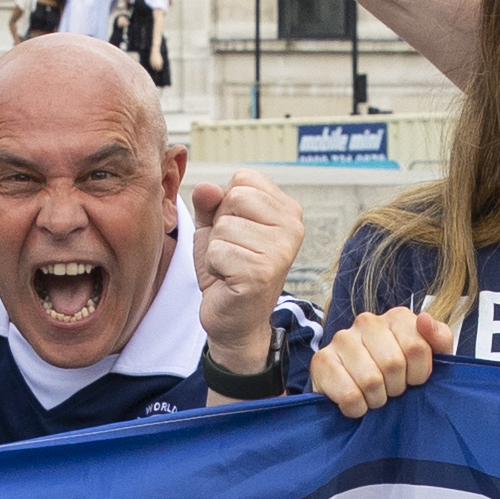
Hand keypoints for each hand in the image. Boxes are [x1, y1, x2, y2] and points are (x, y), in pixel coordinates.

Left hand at [190, 169, 304, 366]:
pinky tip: (228, 280)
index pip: (244, 178)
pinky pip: (218, 251)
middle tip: (233, 251)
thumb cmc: (228, 270)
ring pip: (224, 226)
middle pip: (235, 197)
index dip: (226, 204)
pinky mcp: (262, 273)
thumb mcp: (215, 228)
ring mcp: (281, 251)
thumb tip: (206, 188)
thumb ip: (210, 203)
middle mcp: (293, 227)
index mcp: (287, 210)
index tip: (237, 231)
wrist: (234, 320)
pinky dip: (214, 266)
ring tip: (231, 267)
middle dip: (221, 224)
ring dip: (217, 249)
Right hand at [309, 307, 441, 417]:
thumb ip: (440, 340)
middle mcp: (367, 321)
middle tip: (391, 389)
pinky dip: (357, 408)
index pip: (416, 348)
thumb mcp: (432, 359)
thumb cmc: (400, 375)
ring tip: (374, 396)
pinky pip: (348, 394)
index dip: (419, 374)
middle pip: (393, 364)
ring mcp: (342, 339)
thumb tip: (424, 319)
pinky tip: (356, 402)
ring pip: (370, 380)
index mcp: (397, 317)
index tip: (413, 380)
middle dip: (396, 388)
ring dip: (376, 399)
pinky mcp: (321, 360)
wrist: (357, 393)